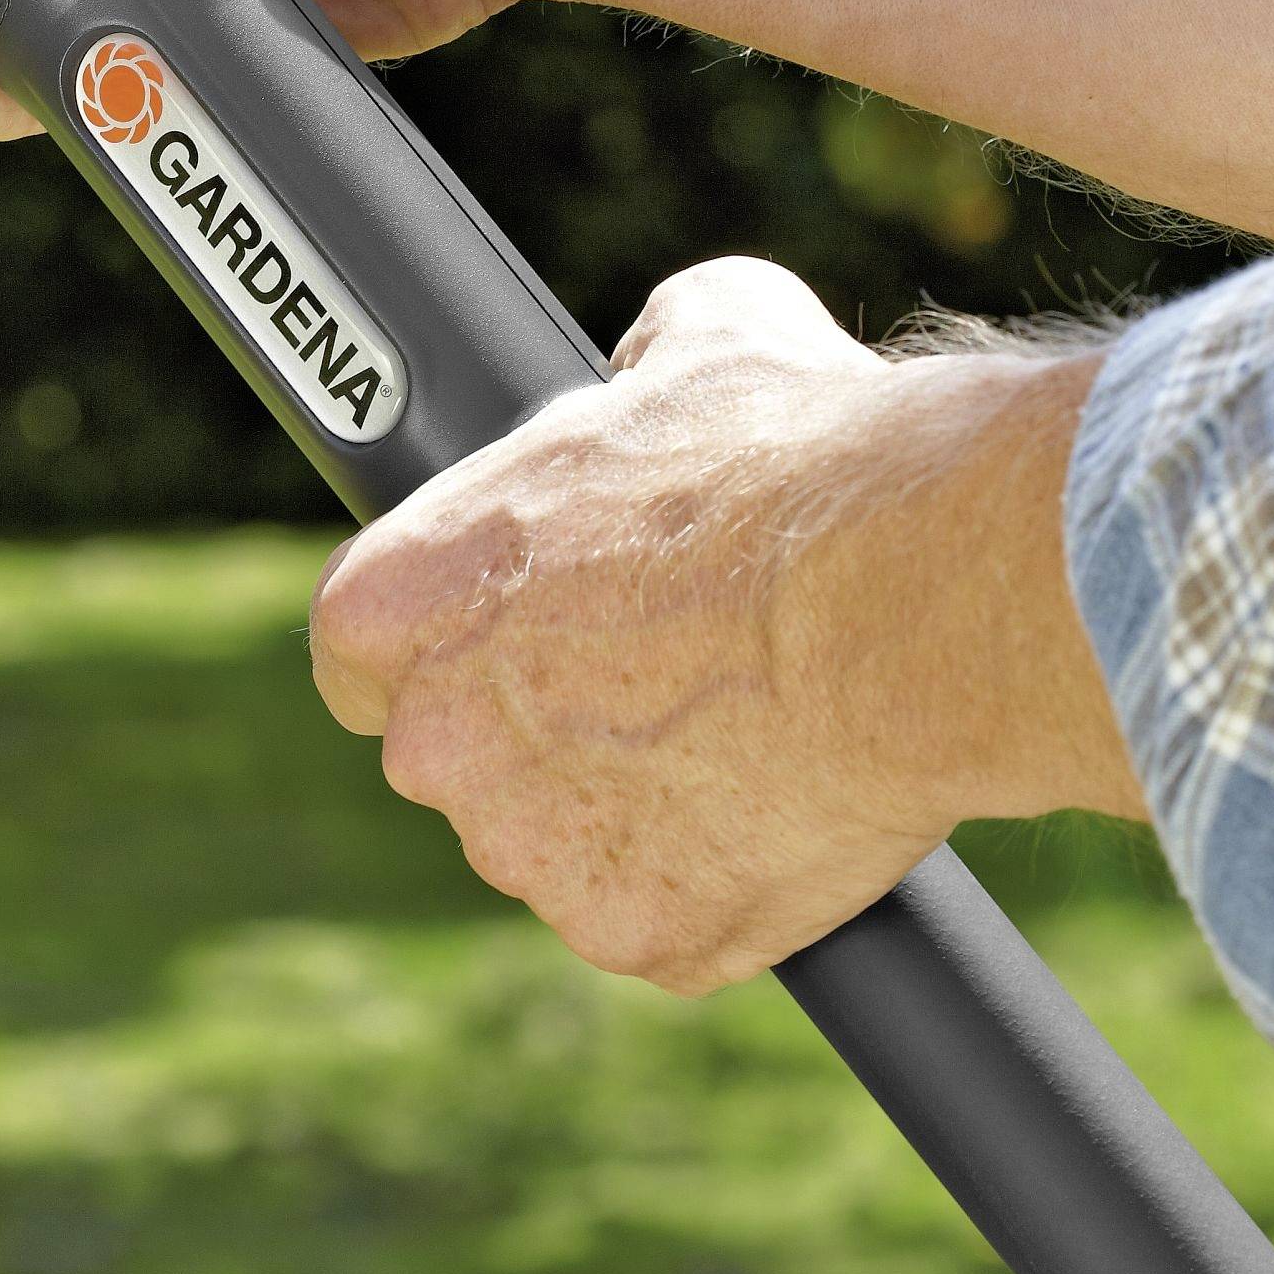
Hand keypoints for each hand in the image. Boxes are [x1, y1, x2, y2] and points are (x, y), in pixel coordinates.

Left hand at [309, 259, 1139, 995]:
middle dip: (547, 726)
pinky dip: (716, 878)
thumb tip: (651, 363)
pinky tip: (782, 799)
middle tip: (664, 670)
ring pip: (564, 842)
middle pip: (464, 755)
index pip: (361, 649)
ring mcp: (534, 856)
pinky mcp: (640, 935)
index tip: (513, 630)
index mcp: (404, 599)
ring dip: (633, 804)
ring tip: (746, 725)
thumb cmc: (797, 462)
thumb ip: (634, 365)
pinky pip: (662, 916)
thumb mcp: (700, 337)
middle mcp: (438, 746)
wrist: (912, 599)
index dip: (447, 637)